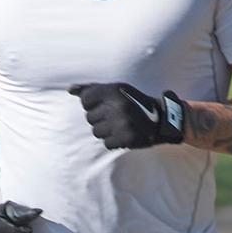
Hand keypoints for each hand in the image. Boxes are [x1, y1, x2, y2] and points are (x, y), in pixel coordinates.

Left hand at [69, 83, 183, 148]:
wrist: (161, 120)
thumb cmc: (134, 102)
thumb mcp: (117, 90)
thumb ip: (92, 89)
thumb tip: (70, 90)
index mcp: (113, 90)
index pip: (85, 100)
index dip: (93, 104)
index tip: (106, 105)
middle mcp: (117, 105)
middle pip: (90, 118)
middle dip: (101, 119)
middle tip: (116, 116)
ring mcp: (122, 122)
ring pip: (96, 132)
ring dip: (107, 131)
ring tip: (120, 125)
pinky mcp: (126, 138)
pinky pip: (107, 143)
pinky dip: (114, 141)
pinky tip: (124, 134)